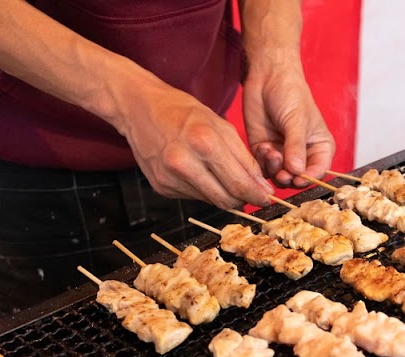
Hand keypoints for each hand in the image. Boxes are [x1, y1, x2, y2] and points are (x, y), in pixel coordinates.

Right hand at [115, 78, 273, 208]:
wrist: (138, 107)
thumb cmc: (183, 112)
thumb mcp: (220, 125)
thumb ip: (243, 158)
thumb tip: (261, 187)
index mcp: (205, 143)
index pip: (240, 184)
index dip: (258, 195)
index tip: (266, 198)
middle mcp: (185, 163)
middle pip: (226, 199)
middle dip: (243, 200)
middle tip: (251, 196)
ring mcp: (170, 177)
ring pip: (211, 201)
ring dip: (224, 195)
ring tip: (225, 179)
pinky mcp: (161, 186)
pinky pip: (193, 197)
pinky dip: (204, 190)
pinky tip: (200, 174)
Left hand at [243, 62, 334, 187]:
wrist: (267, 77)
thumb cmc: (291, 94)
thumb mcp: (297, 120)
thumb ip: (296, 147)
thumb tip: (297, 171)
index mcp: (320, 148)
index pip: (319, 171)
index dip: (309, 178)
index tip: (298, 178)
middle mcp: (303, 155)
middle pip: (298, 179)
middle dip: (289, 177)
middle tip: (282, 172)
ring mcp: (283, 155)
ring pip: (280, 177)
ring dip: (274, 169)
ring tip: (270, 151)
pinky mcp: (266, 152)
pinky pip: (264, 168)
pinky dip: (262, 162)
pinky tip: (263, 147)